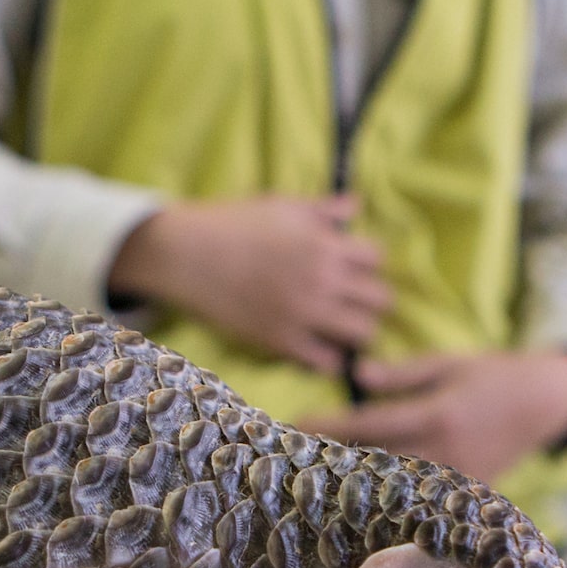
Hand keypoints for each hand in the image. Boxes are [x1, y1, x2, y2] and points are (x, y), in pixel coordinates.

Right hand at [107, 196, 391, 373]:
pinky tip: (315, 346)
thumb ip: (323, 209)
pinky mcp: (281, 341)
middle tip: (351, 301)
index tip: (350, 267)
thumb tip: (357, 205)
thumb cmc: (232, 224)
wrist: (185, 255)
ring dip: (355, 330)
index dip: (366, 263)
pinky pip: (326, 362)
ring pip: (363, 334)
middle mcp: (321, 280)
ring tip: (339, 327)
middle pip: (380, 300)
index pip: (377, 259)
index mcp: (324, 243)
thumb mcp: (281, 206)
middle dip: (369, 299)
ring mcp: (303, 313)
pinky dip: (327, 357)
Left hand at [303, 350, 566, 483]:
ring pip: (397, 489)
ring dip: (359, 486)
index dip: (333, 426)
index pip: (372, 424)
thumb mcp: (450, 363)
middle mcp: (446, 452)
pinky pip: (422, 500)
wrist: (545, 404)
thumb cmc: (494, 375)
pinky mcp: (468, 494)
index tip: (299, 426)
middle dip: (336, 463)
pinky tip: (364, 499)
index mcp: (438, 414)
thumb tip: (356, 377)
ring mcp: (458, 478)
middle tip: (295, 463)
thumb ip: (403, 374)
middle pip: (377, 464)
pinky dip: (393, 498)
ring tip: (318, 484)